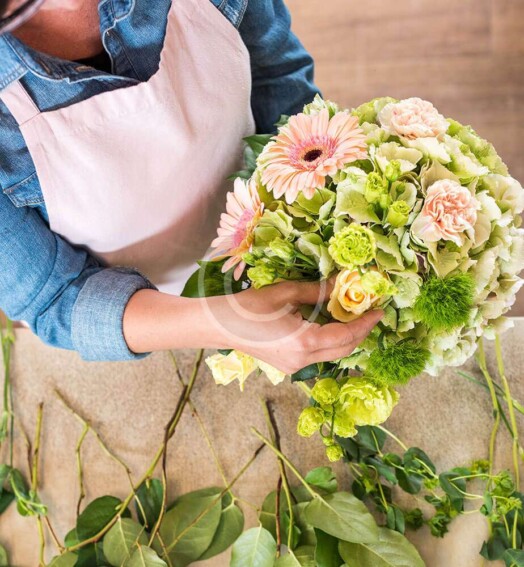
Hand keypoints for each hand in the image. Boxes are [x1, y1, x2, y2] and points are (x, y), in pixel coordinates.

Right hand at [203, 280, 383, 373]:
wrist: (220, 326)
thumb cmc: (249, 306)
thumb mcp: (285, 292)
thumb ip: (318, 291)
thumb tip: (343, 283)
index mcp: (304, 342)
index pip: (346, 334)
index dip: (366, 322)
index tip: (380, 310)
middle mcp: (303, 360)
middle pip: (343, 349)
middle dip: (360, 331)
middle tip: (370, 312)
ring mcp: (294, 366)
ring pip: (331, 353)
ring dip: (345, 336)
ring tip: (352, 315)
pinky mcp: (288, 365)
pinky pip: (318, 354)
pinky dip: (329, 340)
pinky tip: (329, 324)